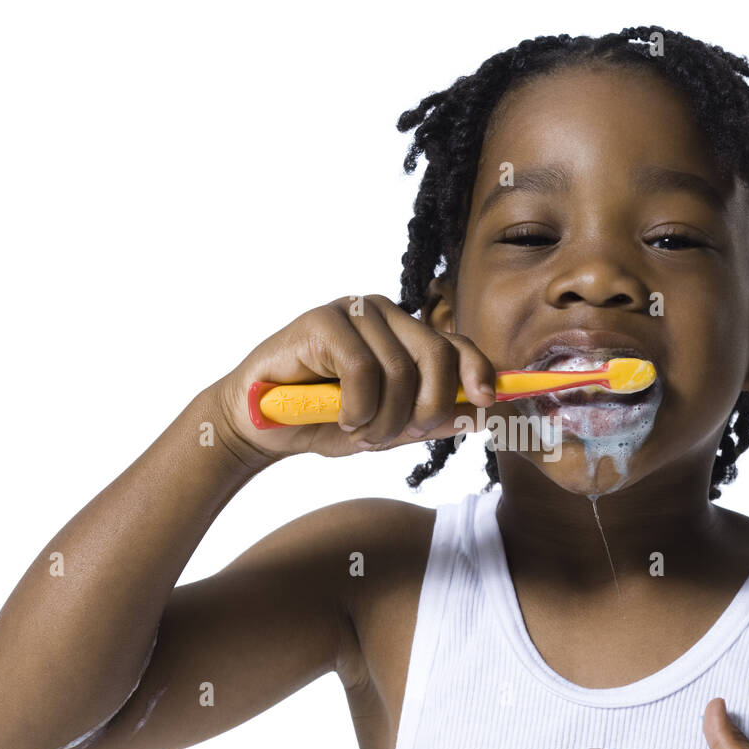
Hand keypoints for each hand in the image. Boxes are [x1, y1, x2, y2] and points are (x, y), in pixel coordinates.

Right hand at [210, 294, 497, 469]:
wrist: (261, 425)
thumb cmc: (325, 421)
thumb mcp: (388, 427)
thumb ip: (431, 418)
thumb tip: (481, 414)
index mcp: (407, 336)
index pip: (457, 346)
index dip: (478, 372)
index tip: (487, 403)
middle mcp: (387, 315)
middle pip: (436, 356)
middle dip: (426, 410)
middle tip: (400, 437)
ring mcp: (355, 312)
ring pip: (399, 370)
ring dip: (383, 419)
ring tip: (359, 432)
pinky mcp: (323, 319)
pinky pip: (362, 369)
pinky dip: (357, 407)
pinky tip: (340, 417)